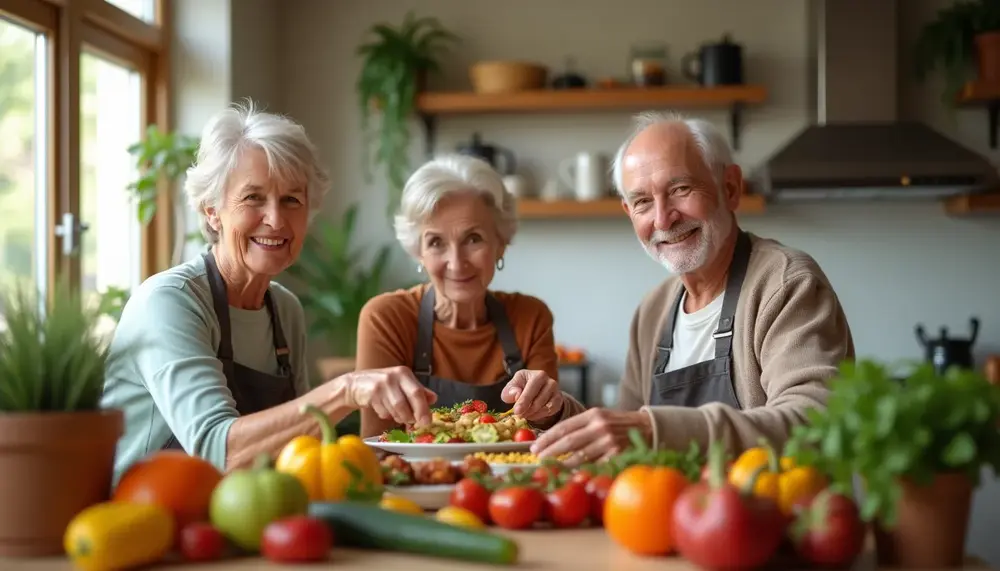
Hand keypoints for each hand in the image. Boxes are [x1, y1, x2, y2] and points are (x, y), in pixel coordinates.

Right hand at [347, 366, 436, 427]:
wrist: (354, 385)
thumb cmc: (381, 387)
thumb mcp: (400, 385)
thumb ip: (417, 391)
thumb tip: (434, 398)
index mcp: (404, 373)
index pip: (418, 391)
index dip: (424, 408)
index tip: (427, 421)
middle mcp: (395, 375)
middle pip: (412, 397)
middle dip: (416, 413)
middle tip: (416, 424)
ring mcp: (383, 383)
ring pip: (398, 407)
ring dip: (399, 416)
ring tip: (397, 416)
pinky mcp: (372, 393)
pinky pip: (384, 411)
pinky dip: (386, 415)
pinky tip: (383, 410)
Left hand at [502, 369, 563, 421]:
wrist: (535, 391)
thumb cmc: (522, 387)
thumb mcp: (512, 386)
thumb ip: (510, 390)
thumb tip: (516, 394)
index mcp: (538, 375)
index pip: (531, 388)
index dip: (523, 400)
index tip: (517, 411)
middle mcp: (550, 381)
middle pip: (540, 399)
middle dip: (528, 409)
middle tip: (519, 415)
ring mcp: (556, 391)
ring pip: (546, 407)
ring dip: (533, 413)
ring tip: (524, 414)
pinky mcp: (559, 401)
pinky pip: (551, 411)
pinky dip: (540, 415)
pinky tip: (532, 415)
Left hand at [530, 408, 651, 466]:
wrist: (648, 428)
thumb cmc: (619, 424)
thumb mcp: (601, 417)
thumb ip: (581, 426)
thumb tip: (554, 440)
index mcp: (594, 414)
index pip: (564, 426)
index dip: (547, 438)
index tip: (535, 446)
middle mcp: (600, 426)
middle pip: (568, 441)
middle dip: (549, 451)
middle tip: (537, 458)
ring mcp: (609, 442)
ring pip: (578, 456)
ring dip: (561, 464)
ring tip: (549, 468)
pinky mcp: (617, 456)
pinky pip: (593, 466)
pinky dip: (580, 471)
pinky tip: (571, 475)